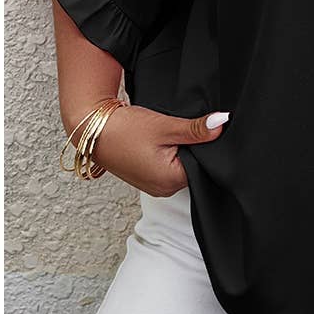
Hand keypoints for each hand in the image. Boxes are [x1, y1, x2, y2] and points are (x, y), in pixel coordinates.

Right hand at [77, 104, 229, 197]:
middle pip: (193, 167)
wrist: (91, 129)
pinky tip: (160, 141)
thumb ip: (195, 129)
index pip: (204, 165)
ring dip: (179, 150)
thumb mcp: (165, 126)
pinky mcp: (146, 178)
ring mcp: (154, 185)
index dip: (205, 146)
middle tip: (181, 129)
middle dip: (193, 149)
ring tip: (168, 134)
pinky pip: (166, 166)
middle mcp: (163, 189)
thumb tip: (221, 124)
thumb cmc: (124, 129)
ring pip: (179, 166)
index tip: (198, 130)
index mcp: (170, 181)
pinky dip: (167, 153)